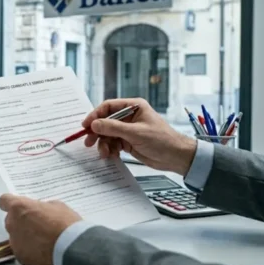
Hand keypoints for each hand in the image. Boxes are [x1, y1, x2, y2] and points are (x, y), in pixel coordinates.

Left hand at [0, 194, 80, 264]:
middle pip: (11, 220)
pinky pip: (22, 250)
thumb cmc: (65, 224)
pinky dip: (30, 250)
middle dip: (21, 221)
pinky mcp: (20, 257)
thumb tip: (39, 212)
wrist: (72, 249)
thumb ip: (41, 207)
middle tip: (37, 224)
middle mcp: (12, 224)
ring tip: (43, 240)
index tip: (15, 206)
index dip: (9, 203)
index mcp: (19, 207)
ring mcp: (15, 242)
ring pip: (16, 237)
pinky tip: (44, 251)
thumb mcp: (57, 206)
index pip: (4, 201)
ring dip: (25, 237)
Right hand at [81, 98, 196, 175]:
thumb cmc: (162, 140)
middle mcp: (129, 117)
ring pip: (107, 134)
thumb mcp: (135, 133)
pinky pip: (113, 144)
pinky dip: (109, 150)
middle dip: (97, 132)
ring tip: (104, 153)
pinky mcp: (128, 142)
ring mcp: (128, 130)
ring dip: (103, 144)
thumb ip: (113, 128)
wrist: (176, 157)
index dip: (95, 115)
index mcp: (134, 107)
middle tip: (89, 141)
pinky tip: (111, 155)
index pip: (109, 107)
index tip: (86, 125)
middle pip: (105, 121)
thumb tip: (94, 124)